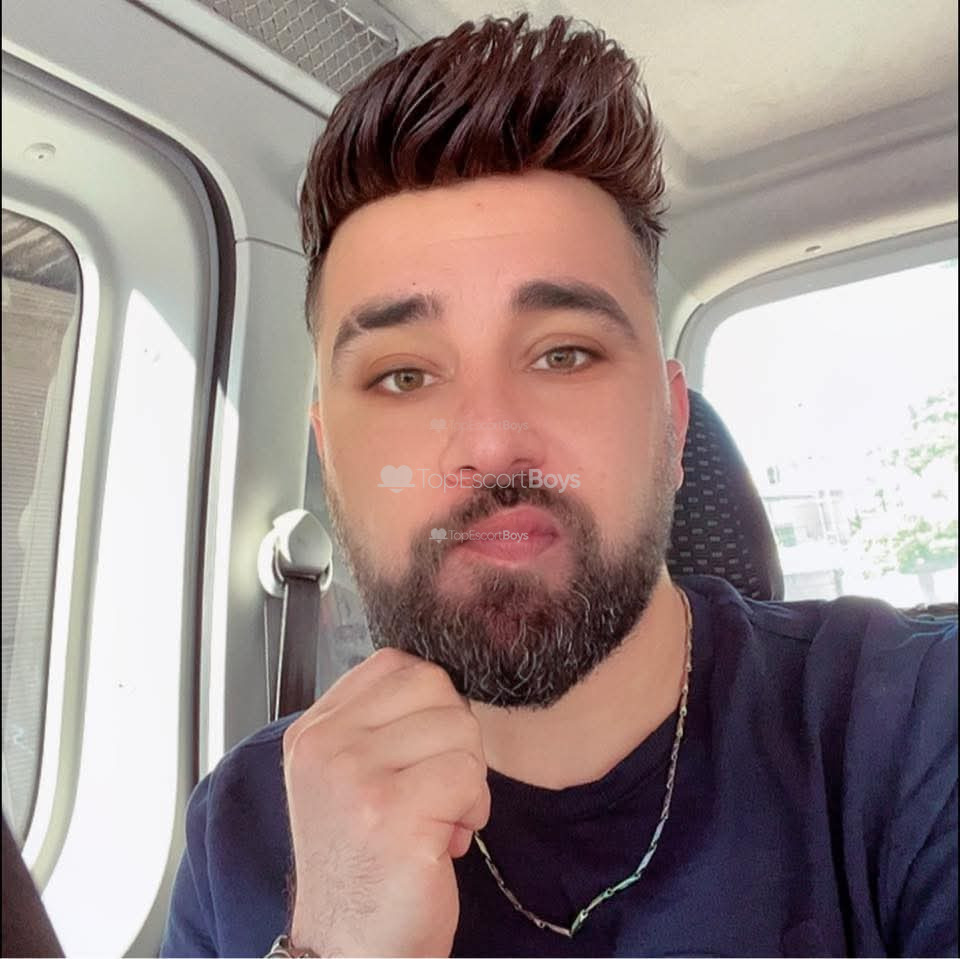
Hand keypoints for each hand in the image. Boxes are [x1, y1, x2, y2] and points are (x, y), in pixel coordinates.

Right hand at [283, 648, 490, 956]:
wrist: (350, 950)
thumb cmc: (363, 866)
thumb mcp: (347, 779)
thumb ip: (378, 723)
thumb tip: (442, 682)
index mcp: (314, 731)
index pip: (396, 664)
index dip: (431, 703)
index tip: (422, 750)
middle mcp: (326, 747)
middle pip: (434, 686)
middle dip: (455, 736)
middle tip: (435, 786)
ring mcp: (355, 778)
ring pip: (460, 729)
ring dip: (467, 778)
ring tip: (437, 816)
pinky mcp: (393, 814)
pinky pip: (468, 776)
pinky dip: (472, 809)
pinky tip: (445, 838)